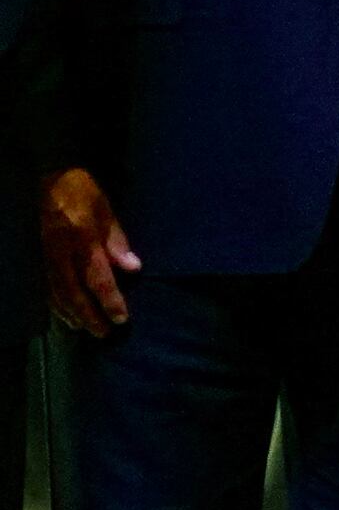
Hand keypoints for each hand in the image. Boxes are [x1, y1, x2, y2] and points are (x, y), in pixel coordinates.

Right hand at [38, 167, 130, 337]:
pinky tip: (61, 311)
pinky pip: (43, 284)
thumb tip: (133, 269)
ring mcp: (43, 255)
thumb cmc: (80, 191)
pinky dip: (53, 301)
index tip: (121, 318)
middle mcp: (59, 252)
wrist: (44, 176)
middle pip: (73, 292)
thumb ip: (117, 241)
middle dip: (88, 315)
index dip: (109, 300)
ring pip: (54, 292)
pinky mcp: (34, 255)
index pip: (98, 278)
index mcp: (81, 239)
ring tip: (82, 327)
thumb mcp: (105, 210)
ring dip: (68, 313)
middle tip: (102, 333)